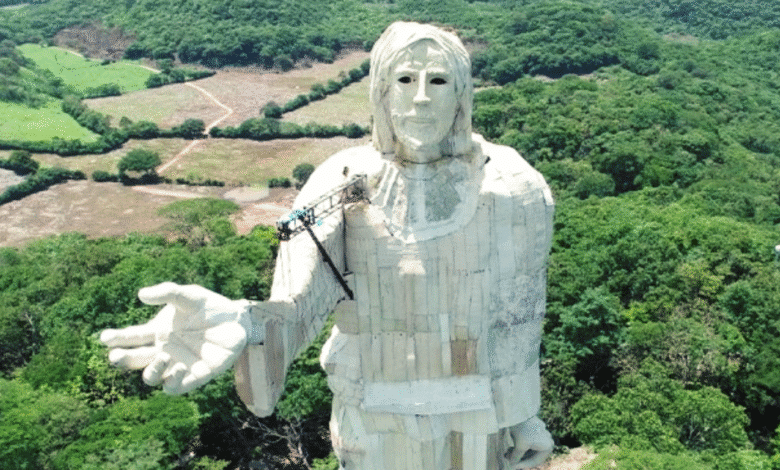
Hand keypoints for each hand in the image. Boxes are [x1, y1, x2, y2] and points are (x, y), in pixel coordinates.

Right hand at [100, 282, 251, 394]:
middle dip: (122, 360)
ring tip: (162, 356)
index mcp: (157, 332)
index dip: (115, 338)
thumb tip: (141, 295)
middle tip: (115, 356)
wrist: (237, 321)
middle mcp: (162, 350)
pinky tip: (178, 366)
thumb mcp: (189, 295)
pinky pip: (174, 388)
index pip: (130, 338)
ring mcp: (176, 365)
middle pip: (135, 361)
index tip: (104, 337)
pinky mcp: (194, 377)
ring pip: (151, 378)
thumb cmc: (210, 307)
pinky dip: (171, 382)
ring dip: (151, 371)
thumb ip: (168, 293)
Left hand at [504, 416, 553, 467]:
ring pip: (529, 448)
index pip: (534, 461)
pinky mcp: (536, 428)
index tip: (512, 467)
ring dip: (518, 452)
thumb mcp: (519, 446)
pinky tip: (510, 448)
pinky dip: (520, 445)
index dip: (522, 465)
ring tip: (507, 454)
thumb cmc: (522, 429)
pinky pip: (528, 441)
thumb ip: (516, 458)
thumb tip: (512, 464)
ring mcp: (542, 434)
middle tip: (508, 460)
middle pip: (532, 455)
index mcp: (547, 446)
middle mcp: (548, 440)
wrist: (519, 411)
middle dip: (519, 458)